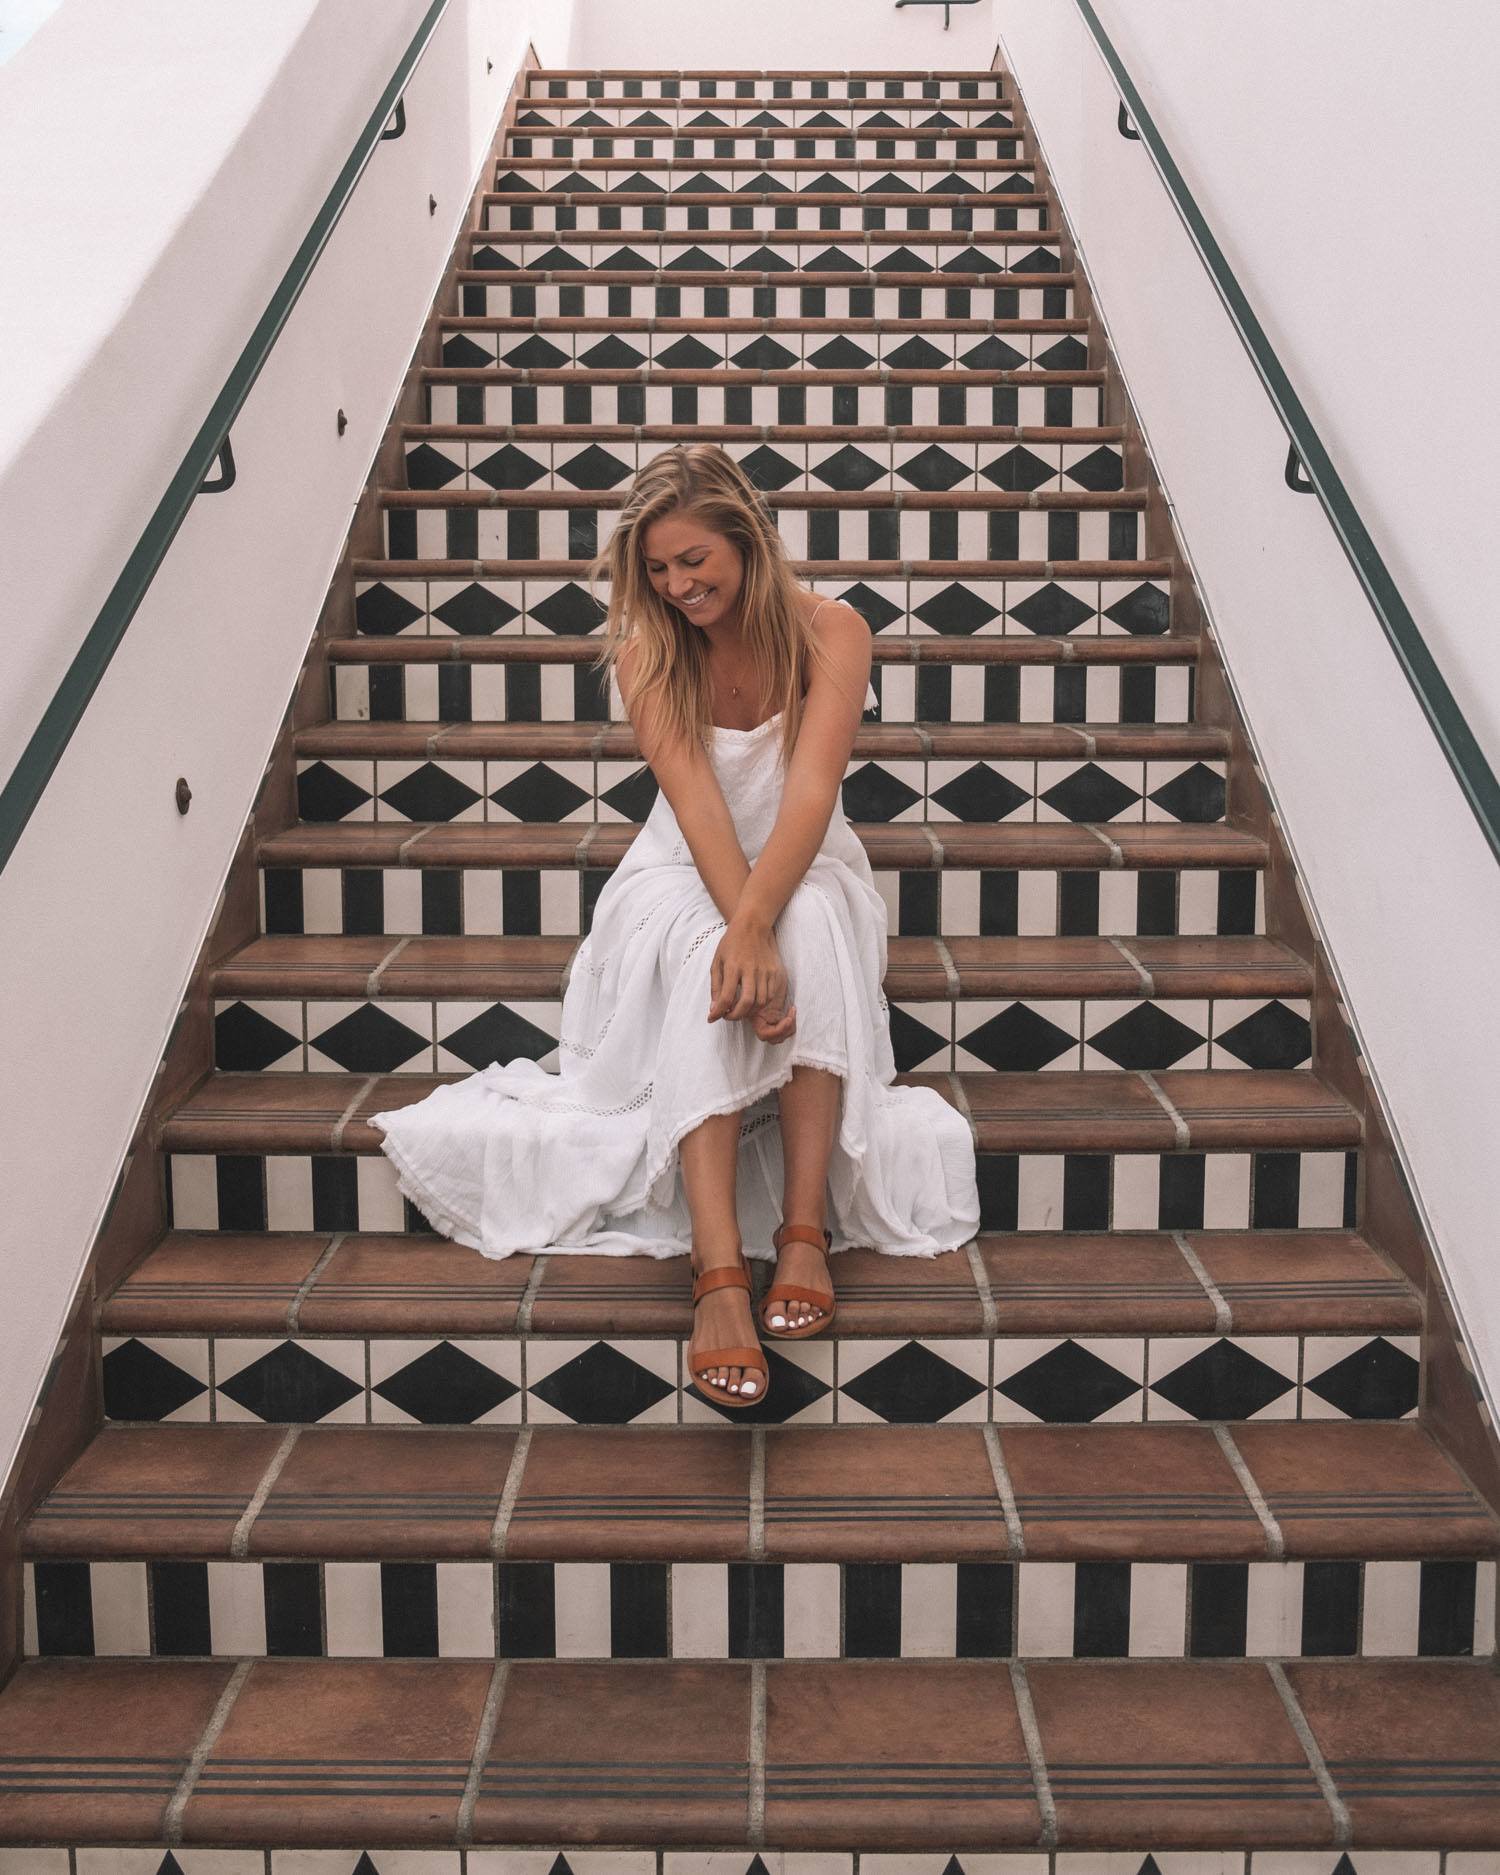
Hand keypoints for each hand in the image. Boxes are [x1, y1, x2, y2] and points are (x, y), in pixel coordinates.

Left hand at [708, 915, 796, 1041]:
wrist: (752, 926)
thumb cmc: (731, 944)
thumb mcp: (716, 962)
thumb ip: (715, 986)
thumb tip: (714, 1009)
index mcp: (733, 966)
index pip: (727, 997)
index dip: (719, 1012)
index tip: (713, 1018)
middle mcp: (750, 969)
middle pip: (747, 1002)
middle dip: (736, 1016)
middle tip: (728, 1016)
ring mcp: (765, 971)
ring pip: (760, 1002)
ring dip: (748, 1012)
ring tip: (739, 1010)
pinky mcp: (775, 972)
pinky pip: (770, 995)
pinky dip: (760, 1004)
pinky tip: (752, 1002)